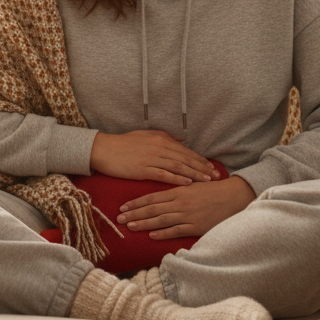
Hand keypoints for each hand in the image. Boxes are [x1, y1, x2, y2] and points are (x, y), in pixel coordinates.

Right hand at [89, 129, 218, 184]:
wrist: (103, 149)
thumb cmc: (123, 144)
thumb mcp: (145, 136)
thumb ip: (164, 139)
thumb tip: (180, 141)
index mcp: (161, 139)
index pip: (185, 150)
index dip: (200, 159)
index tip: (211, 167)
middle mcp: (159, 147)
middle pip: (185, 158)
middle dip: (202, 167)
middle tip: (216, 176)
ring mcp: (151, 158)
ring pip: (178, 166)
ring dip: (194, 174)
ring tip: (206, 181)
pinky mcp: (143, 169)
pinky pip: (163, 174)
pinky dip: (177, 178)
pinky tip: (187, 183)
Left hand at [117, 175, 256, 238]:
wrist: (232, 197)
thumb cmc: (211, 190)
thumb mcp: (191, 185)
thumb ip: (175, 190)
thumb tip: (159, 196)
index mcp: (178, 191)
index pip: (152, 197)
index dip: (136, 202)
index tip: (123, 207)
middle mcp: (180, 202)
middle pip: (152, 209)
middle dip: (134, 214)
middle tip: (119, 219)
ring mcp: (187, 215)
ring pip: (161, 220)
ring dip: (144, 223)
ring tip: (130, 227)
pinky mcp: (195, 226)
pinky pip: (176, 230)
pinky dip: (163, 233)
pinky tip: (151, 236)